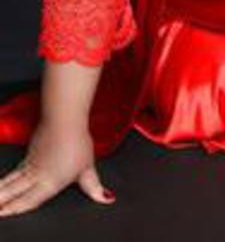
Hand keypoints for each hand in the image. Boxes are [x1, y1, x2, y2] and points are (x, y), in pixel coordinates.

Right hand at [0, 120, 115, 217]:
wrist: (64, 119)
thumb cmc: (76, 142)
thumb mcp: (87, 168)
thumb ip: (93, 186)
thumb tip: (105, 198)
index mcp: (50, 184)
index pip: (29, 202)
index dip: (15, 210)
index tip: (3, 215)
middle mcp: (37, 176)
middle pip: (15, 192)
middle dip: (3, 201)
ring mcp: (31, 163)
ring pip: (13, 181)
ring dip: (2, 190)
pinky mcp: (30, 152)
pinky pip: (16, 169)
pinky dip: (8, 177)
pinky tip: (5, 180)